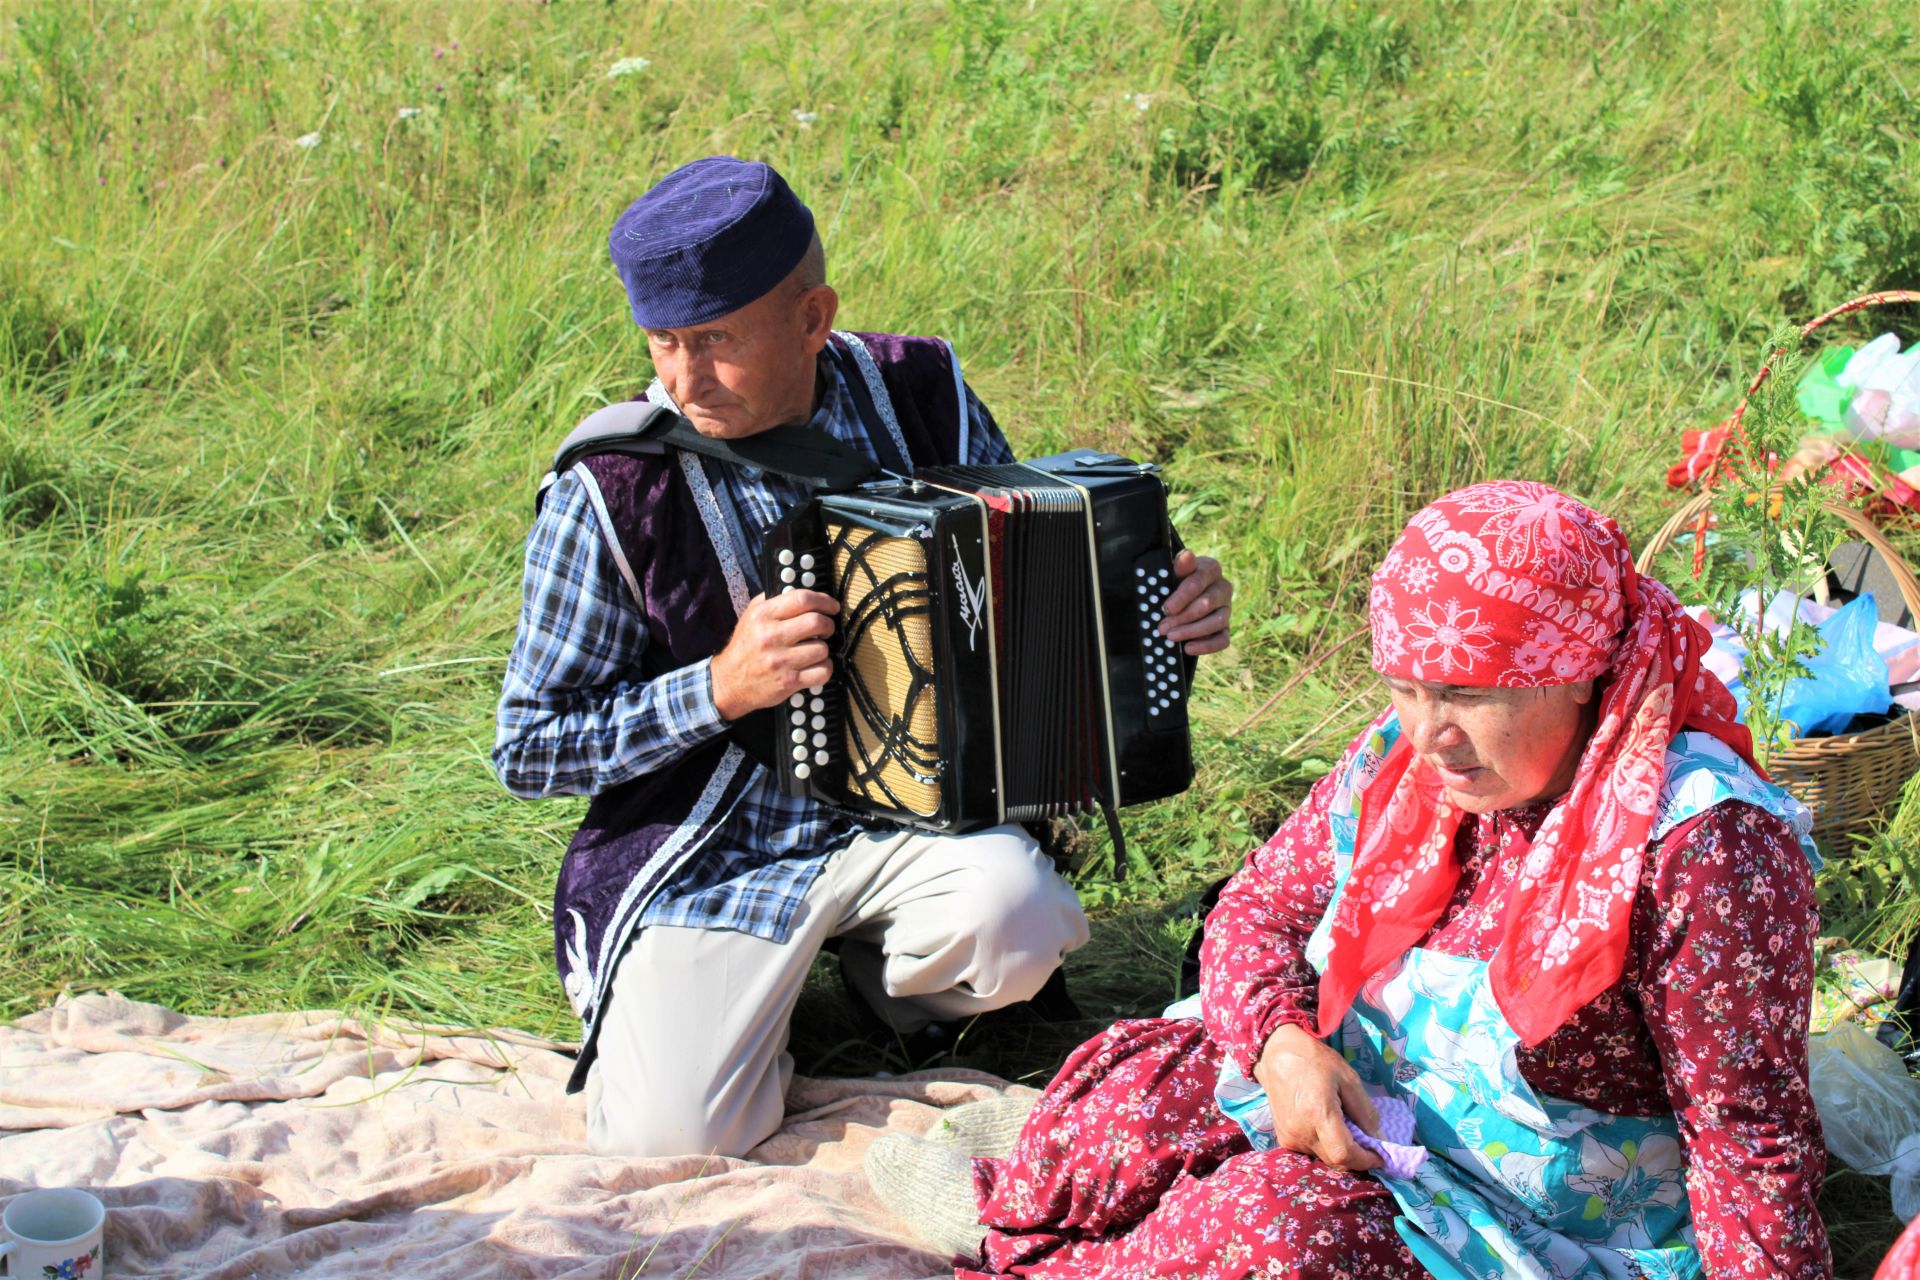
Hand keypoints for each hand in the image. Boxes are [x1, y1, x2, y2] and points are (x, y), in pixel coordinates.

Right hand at [710, 590, 839, 720]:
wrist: (728, 683)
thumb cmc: (744, 648)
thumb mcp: (750, 617)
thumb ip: (773, 601)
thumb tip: (803, 594)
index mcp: (763, 615)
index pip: (802, 598)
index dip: (824, 600)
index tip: (831, 606)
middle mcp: (771, 636)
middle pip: (817, 622)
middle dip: (828, 625)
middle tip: (825, 629)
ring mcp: (780, 661)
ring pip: (822, 649)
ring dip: (824, 650)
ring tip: (814, 651)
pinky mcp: (788, 682)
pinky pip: (822, 672)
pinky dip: (824, 669)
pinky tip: (815, 667)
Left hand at [1160, 549, 1232, 655]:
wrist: (1181, 597)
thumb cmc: (1175, 582)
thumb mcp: (1174, 572)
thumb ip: (1180, 566)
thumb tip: (1186, 555)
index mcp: (1211, 569)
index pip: (1198, 581)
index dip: (1182, 597)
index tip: (1166, 608)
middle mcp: (1223, 588)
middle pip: (1207, 604)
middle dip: (1183, 617)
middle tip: (1162, 628)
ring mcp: (1226, 609)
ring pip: (1217, 622)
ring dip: (1192, 631)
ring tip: (1171, 637)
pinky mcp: (1226, 628)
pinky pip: (1223, 640)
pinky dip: (1206, 646)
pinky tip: (1188, 648)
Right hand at [1252, 1023, 1381, 1171]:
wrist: (1276, 1055)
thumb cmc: (1315, 1061)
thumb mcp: (1348, 1079)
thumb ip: (1366, 1112)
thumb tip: (1380, 1140)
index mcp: (1318, 1113)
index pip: (1344, 1153)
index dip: (1366, 1160)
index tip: (1381, 1156)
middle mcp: (1301, 1131)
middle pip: (1335, 1161)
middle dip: (1357, 1159)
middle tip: (1369, 1145)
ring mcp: (1289, 1137)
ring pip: (1324, 1159)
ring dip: (1341, 1152)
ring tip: (1348, 1131)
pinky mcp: (1284, 1138)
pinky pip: (1312, 1152)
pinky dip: (1326, 1147)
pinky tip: (1329, 1129)